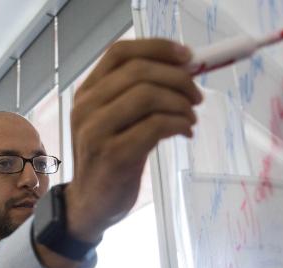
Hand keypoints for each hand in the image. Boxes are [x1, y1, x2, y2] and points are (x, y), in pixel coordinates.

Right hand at [65, 39, 202, 241]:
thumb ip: (135, 95)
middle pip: (139, 71)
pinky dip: (179, 123)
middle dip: (177, 78)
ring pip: (147, 95)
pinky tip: (185, 131)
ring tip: (191, 117)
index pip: (120, 52)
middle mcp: (86, 108)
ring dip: (180, 103)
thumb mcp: (113, 121)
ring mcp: (97, 132)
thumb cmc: (107, 160)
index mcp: (86, 93)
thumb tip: (183, 71)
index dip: (157, 48)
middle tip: (196, 95)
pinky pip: (155, 126)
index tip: (187, 57)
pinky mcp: (114, 155)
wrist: (89, 204)